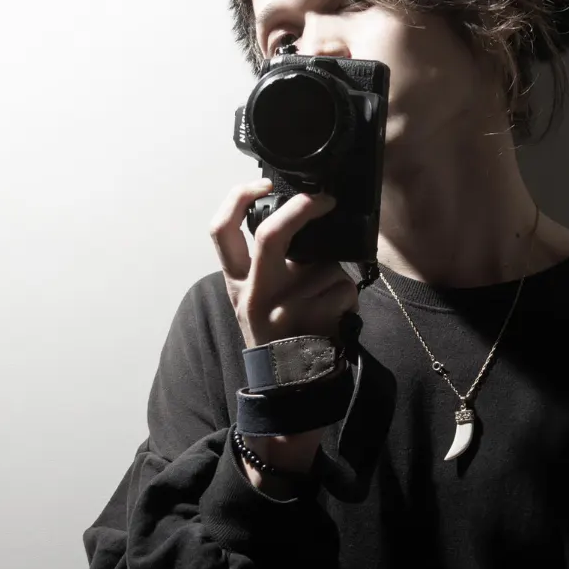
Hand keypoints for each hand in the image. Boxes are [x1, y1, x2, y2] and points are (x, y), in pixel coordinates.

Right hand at [211, 179, 360, 350]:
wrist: (288, 384)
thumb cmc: (278, 331)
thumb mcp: (255, 298)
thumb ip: (267, 264)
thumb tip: (303, 221)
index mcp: (236, 281)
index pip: (221, 230)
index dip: (238, 198)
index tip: (263, 184)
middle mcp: (254, 292)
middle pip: (271, 235)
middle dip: (302, 209)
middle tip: (324, 199)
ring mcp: (282, 306)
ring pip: (324, 266)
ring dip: (336, 277)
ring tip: (325, 302)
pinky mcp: (310, 319)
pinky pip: (342, 288)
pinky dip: (348, 296)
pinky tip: (335, 316)